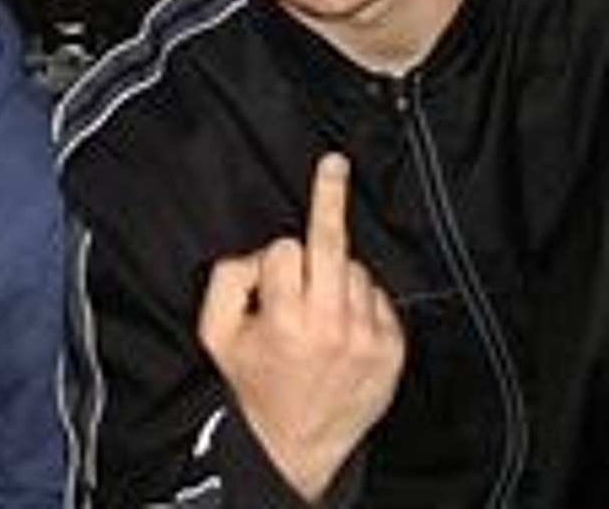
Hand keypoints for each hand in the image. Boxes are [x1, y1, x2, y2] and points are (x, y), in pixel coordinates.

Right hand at [197, 153, 404, 501]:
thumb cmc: (254, 383)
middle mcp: (331, 326)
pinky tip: (343, 325)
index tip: (276, 268)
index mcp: (285, 320)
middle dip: (329, 197)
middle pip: (332, 243)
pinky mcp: (392, 350)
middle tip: (335, 162)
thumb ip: (227, 278)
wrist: (296, 446)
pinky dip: (360, 300)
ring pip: (354, 269)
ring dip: (335, 276)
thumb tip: (264, 253)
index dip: (274, 259)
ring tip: (319, 310)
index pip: (285, 249)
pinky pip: (378, 295)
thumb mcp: (215, 333)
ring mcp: (368, 339)